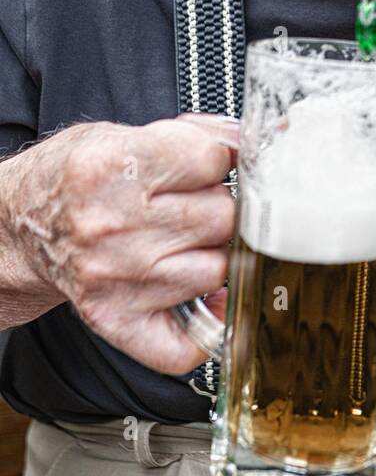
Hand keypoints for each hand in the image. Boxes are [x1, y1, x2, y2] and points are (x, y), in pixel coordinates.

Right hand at [0, 112, 238, 372]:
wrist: (21, 227)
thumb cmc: (75, 178)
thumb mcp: (123, 134)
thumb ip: (197, 133)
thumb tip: (253, 141)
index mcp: (111, 167)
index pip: (210, 161)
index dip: (216, 160)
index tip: (204, 165)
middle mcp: (111, 226)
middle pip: (221, 216)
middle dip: (215, 206)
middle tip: (188, 204)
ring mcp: (116, 278)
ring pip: (217, 269)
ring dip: (211, 255)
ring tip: (181, 241)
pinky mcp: (117, 321)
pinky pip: (191, 342)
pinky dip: (206, 322)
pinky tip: (198, 297)